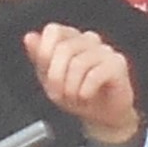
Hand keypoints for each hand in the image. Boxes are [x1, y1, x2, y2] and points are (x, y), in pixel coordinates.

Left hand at [24, 24, 141, 146]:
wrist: (102, 116)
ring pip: (78, 63)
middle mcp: (89, 39)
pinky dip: (84, 92)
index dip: (45, 52)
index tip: (46, 74)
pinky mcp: (117, 64)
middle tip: (58, 94)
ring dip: (70, 88)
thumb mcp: (50, 79)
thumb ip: (39, 57)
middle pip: (64, 48)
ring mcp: (105, 50)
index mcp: (71, 38)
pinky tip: (85, 97)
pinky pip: (94, 75)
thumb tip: (29, 37)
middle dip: (56, 77)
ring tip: (73, 98)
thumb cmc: (77, 95)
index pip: (54, 30)